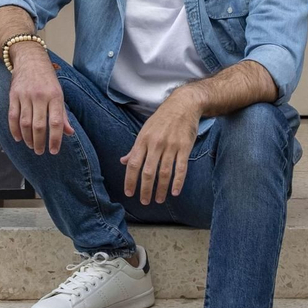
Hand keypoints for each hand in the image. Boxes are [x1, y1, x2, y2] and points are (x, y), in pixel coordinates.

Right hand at [7, 53, 73, 154]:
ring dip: (27, 138)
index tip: (53, 150)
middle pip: (38, 125)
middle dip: (39, 142)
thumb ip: (63, 114)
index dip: (55, 139)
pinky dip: (14, 130)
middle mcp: (40, 96)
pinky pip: (12, 116)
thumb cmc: (48, 80)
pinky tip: (19, 138)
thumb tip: (69, 133)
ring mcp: (25, 96)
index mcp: (55, 96)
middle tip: (40, 151)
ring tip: (31, 146)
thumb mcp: (59, 94)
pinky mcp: (13, 95)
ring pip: (25, 123)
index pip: (56, 122)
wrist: (30, 59)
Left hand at [123, 89, 202, 204]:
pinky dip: (178, 182)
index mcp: (143, 140)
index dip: (130, 180)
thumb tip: (123, 161)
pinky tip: (175, 192)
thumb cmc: (162, 119)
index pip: (133, 164)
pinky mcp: (185, 147)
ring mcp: (171, 146)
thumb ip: (135, 148)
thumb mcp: (145, 130)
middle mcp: (156, 144)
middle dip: (145, 189)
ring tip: (158, 200)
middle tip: (144, 202)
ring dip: (161, 189)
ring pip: (164, 173)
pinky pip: (181, 168)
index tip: (129, 193)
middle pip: (148, 172)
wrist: (183, 105)